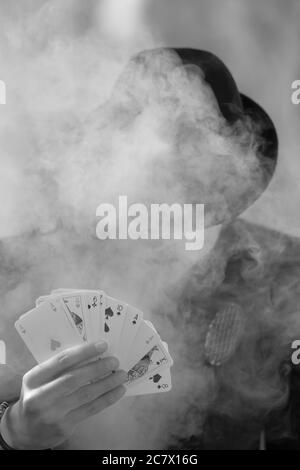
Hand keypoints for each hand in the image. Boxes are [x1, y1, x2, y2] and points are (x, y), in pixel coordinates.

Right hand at [0, 341, 126, 448]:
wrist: (25, 429)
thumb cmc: (37, 396)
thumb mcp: (40, 379)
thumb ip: (59, 368)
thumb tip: (92, 353)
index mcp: (34, 378)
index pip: (62, 361)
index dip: (84, 352)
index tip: (102, 345)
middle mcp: (40, 396)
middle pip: (75, 378)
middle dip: (98, 368)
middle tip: (114, 360)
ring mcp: (52, 413)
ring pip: (86, 395)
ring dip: (107, 383)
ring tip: (121, 375)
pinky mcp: (64, 427)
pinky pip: (91, 409)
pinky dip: (107, 398)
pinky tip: (118, 391)